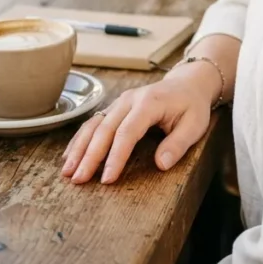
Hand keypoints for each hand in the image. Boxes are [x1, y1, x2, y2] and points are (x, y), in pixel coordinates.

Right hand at [62, 61, 218, 184]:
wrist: (188, 83)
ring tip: (67, 172)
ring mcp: (120, 102)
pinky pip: (94, 122)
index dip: (116, 156)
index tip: (107, 179)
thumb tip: (161, 164)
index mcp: (149, 102)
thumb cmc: (192, 106)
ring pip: (94, 124)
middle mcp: (130, 100)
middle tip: (79, 180)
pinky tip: (69, 156)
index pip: (128, 131)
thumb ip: (179, 143)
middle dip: (90, 156)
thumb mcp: (195, 124)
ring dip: (79, 148)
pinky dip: (80, 139)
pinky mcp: (115, 107)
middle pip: (105, 128)